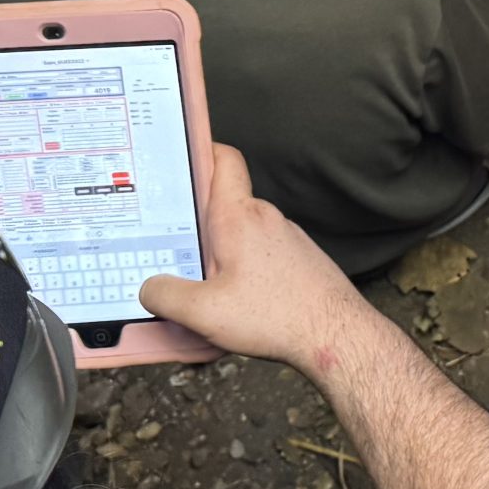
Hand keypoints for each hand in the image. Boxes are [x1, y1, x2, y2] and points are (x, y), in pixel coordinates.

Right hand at [139, 145, 376, 368]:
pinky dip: (247, 269)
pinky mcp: (300, 258)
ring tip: (207, 285)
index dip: (202, 151)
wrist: (338, 336)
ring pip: (244, 232)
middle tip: (174, 249)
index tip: (180, 160)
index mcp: (239, 216)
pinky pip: (263, 253)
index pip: (223, 160)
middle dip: (198, 224)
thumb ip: (166, 296)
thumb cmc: (278, 317)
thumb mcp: (204, 312)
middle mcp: (266, 218)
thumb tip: (149, 288)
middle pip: (225, 204)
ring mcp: (287, 237)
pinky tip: (240, 300)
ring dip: (224, 252)